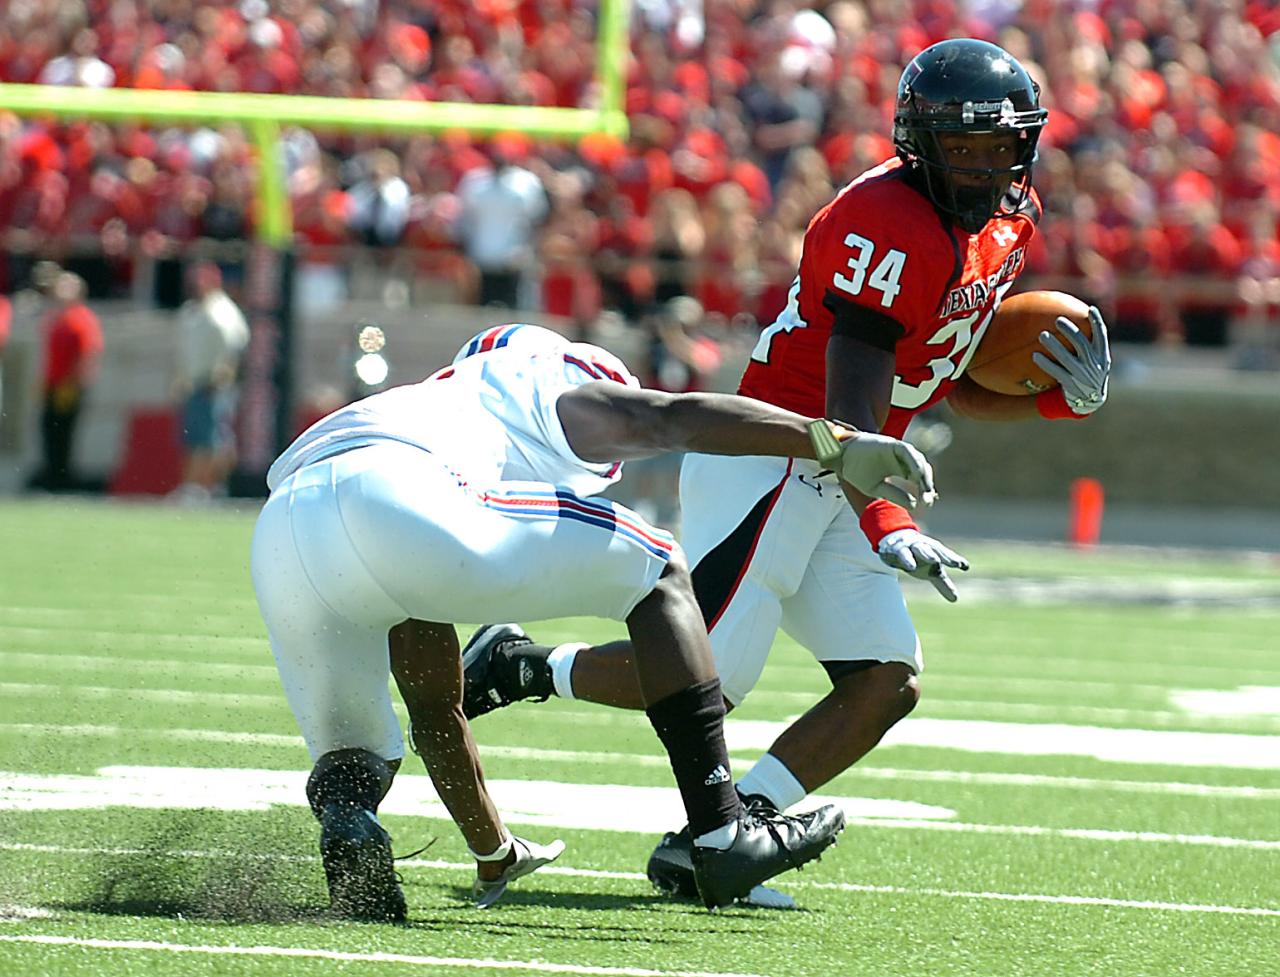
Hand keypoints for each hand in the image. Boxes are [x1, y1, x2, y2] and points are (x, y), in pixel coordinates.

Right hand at [808, 421, 937, 507]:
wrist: (841, 457)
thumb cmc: (857, 471)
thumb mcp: (877, 488)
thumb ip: (895, 495)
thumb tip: (914, 505)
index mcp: (900, 469)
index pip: (919, 479)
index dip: (925, 490)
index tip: (928, 502)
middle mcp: (902, 459)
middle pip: (922, 469)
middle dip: (927, 484)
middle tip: (928, 498)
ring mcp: (898, 451)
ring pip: (918, 460)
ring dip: (923, 474)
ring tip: (925, 489)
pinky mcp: (892, 444)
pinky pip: (907, 451)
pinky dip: (914, 462)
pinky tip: (916, 475)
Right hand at [877, 528, 968, 601]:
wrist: (895, 541)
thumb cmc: (919, 557)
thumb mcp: (931, 571)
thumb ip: (943, 584)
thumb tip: (955, 599)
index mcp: (935, 550)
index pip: (946, 555)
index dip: (953, 560)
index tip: (963, 566)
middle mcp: (925, 546)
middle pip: (936, 550)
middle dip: (945, 556)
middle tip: (955, 563)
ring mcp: (911, 546)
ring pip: (920, 548)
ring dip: (928, 554)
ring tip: (935, 560)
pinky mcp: (898, 549)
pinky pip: (903, 553)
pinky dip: (907, 559)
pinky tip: (911, 566)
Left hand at [1032, 306, 1110, 414]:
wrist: (1089, 402)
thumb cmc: (1088, 375)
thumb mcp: (1095, 361)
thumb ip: (1088, 346)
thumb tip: (1073, 322)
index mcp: (1103, 357)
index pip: (1102, 336)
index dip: (1097, 322)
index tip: (1090, 309)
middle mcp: (1095, 365)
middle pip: (1082, 344)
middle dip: (1070, 331)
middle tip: (1057, 320)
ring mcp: (1083, 376)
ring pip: (1067, 358)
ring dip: (1054, 346)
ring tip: (1042, 334)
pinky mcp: (1072, 386)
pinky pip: (1056, 372)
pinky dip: (1046, 364)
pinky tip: (1034, 355)